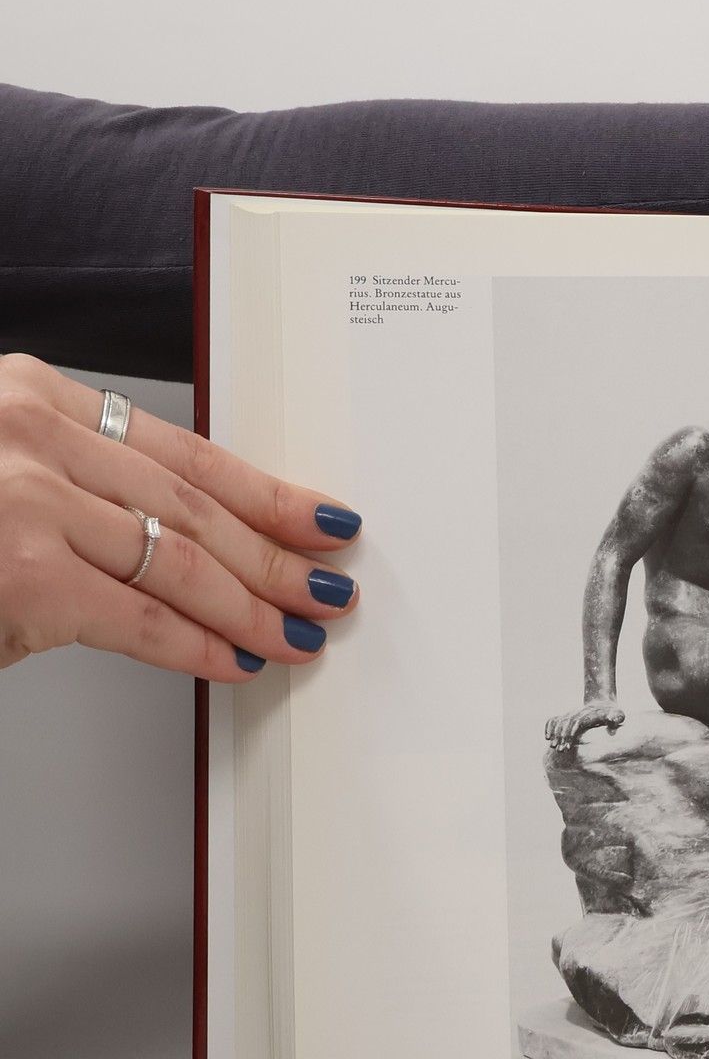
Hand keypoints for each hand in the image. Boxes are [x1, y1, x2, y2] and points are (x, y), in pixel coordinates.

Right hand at [0, 354, 360, 679]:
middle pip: (194, 505)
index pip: (185, 453)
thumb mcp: (5, 466)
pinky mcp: (26, 578)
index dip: (266, 495)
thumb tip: (197, 532)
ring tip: (295, 633)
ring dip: (253, 608)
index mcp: (38, 400)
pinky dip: (199, 645)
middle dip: (276, 557)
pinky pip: (140, 618)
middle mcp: (37, 439)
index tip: (321, 520)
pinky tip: (234, 658)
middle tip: (326, 588)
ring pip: (181, 561)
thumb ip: (85, 480)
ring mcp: (29, 505)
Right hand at [545, 700, 624, 748]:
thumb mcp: (619, 714)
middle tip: (560, 750)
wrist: (604, 705)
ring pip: (559, 721)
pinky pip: (554, 719)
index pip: (577, 721)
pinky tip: (547, 736)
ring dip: (554, 733)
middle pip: (566, 723)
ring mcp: (572, 714)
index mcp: (589, 714)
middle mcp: (578, 713)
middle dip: (561, 736)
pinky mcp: (568, 716)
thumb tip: (612, 721)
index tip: (568, 745)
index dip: (571, 732)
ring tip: (553, 746)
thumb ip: (616, 718)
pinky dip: (549, 726)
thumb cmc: (614, 714)